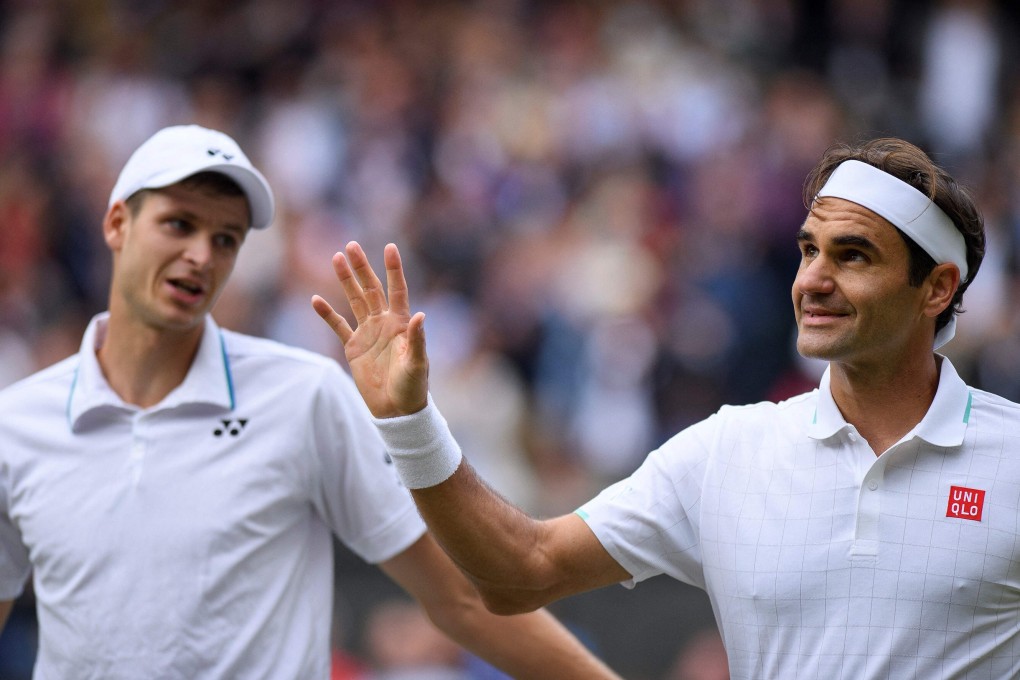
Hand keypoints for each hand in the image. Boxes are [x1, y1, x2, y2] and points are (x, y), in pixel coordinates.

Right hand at [312, 242, 428, 417]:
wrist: (397, 410)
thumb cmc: (413, 388)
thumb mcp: (418, 364)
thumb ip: (417, 340)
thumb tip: (421, 315)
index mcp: (401, 324)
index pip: (397, 290)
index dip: (394, 269)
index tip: (390, 247)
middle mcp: (384, 323)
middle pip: (371, 289)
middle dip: (362, 268)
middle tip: (351, 245)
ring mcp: (368, 334)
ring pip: (355, 301)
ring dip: (346, 281)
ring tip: (336, 258)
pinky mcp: (354, 348)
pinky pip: (338, 326)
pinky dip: (328, 314)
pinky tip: (316, 300)